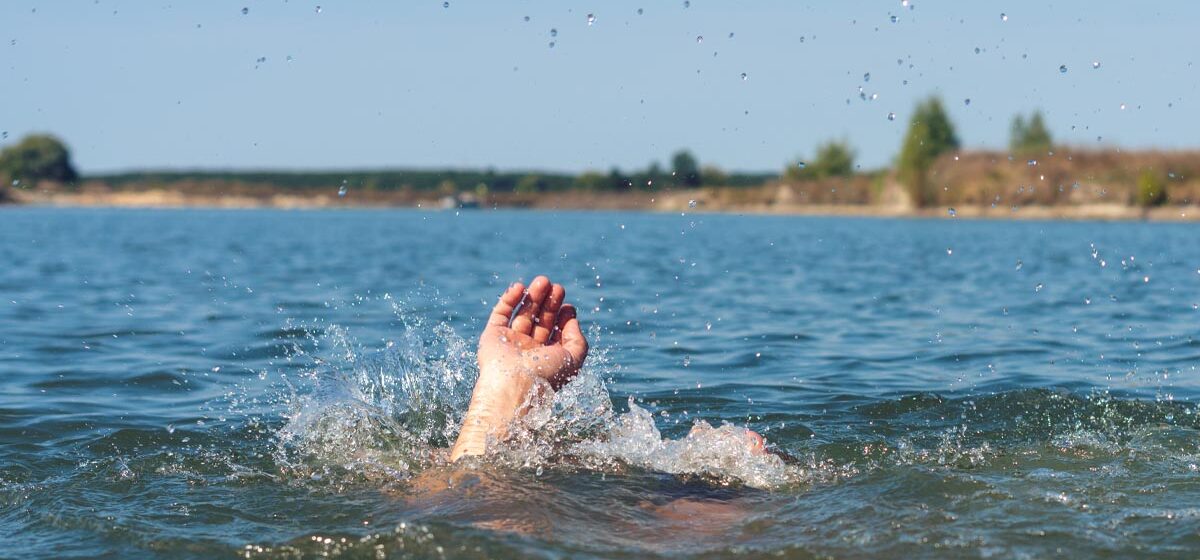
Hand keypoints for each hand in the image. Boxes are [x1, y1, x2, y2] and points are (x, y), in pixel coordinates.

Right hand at [451, 275, 586, 460]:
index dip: (563, 318)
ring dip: (533, 297)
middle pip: (541, 321)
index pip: (556, 333)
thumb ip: (578, 340)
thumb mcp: (573, 360)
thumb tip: (573, 319)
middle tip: (557, 287)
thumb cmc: (546, 375)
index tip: (569, 306)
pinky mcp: (492, 336)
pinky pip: (500, 314)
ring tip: (543, 281)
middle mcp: (528, 352)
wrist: (514, 386)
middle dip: (550, 303)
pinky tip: (520, 287)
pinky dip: (509, 299)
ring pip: (523, 314)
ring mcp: (510, 343)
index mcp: (547, 359)